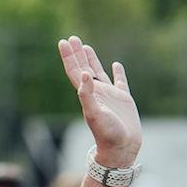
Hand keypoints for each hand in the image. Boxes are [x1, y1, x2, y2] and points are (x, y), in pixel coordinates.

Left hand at [58, 36, 139, 167]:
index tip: (63, 42)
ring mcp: (110, 95)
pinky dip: (117, 72)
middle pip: (84, 68)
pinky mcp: (123, 99)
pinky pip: (120, 81)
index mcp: (87, 94)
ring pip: (99, 72)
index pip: (75, 72)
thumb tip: (84, 74)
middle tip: (72, 38)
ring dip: (92, 60)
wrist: (121, 148)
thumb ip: (87, 94)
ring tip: (86, 47)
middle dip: (77, 54)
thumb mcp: (94, 114)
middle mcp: (96, 92)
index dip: (69, 57)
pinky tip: (115, 64)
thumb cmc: (107, 134)